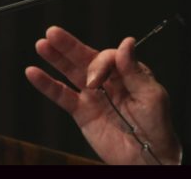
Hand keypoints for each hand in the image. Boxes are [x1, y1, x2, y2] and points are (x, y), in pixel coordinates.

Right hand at [25, 26, 181, 164]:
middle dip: (69, 45)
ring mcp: (94, 95)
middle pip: (85, 57)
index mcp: (127, 71)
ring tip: (42, 44)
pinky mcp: (82, 112)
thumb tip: (126, 43)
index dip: (99, 64)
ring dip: (56, 58)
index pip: (107, 57)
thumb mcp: (151, 95)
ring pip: (71, 72)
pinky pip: (62, 96)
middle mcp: (109, 79)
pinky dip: (47, 85)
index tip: (96, 78)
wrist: (148, 157)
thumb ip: (134, 71)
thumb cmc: (157, 125)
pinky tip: (34, 73)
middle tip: (53, 33)